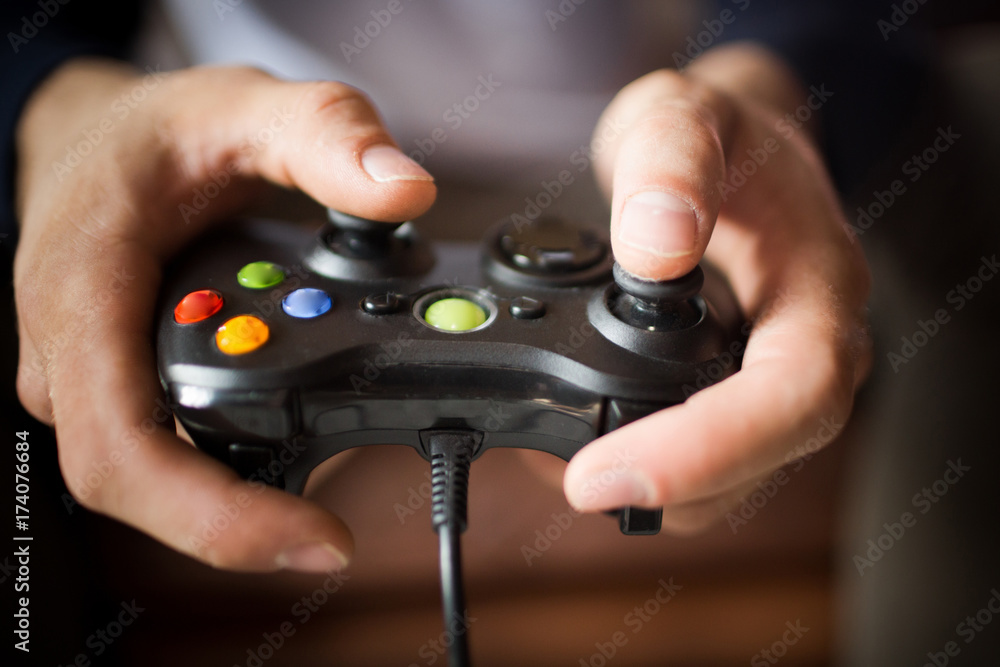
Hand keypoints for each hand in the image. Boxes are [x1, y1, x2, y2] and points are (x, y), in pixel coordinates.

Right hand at [14, 59, 434, 570]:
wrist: (97, 136)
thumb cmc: (153, 129)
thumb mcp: (242, 105)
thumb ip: (324, 135)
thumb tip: (402, 190)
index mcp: (84, 293)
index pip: (125, 452)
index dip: (214, 518)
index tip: (311, 538)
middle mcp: (75, 356)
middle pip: (150, 487)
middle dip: (247, 514)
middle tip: (339, 521)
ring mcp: (92, 381)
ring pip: (161, 477)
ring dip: (245, 490)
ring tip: (329, 467)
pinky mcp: (119, 390)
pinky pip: (170, 451)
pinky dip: (233, 462)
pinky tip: (295, 440)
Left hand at [563, 44, 871, 531]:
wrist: (734, 151)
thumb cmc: (721, 135)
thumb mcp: (686, 114)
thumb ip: (672, 162)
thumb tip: (656, 247)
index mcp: (821, 285)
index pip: (794, 394)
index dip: (709, 449)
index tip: (608, 472)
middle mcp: (809, 349)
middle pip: (765, 461)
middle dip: (672, 487)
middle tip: (577, 482)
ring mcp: (772, 381)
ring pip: (733, 479)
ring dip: (656, 491)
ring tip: (566, 462)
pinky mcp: (736, 397)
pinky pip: (706, 463)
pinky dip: (647, 467)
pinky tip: (585, 441)